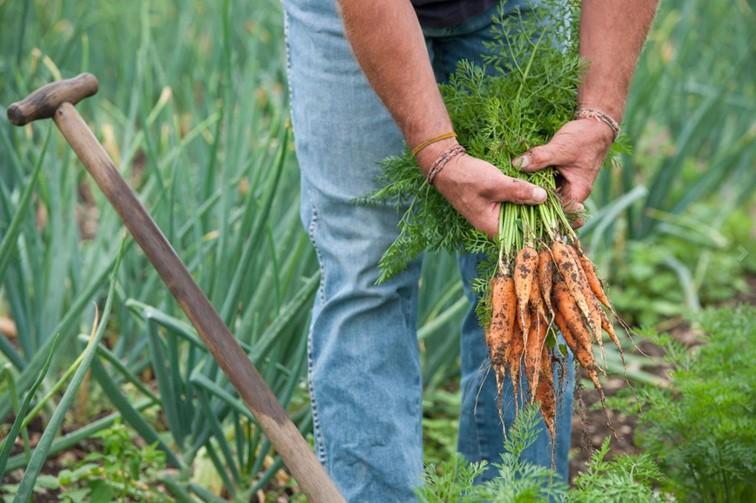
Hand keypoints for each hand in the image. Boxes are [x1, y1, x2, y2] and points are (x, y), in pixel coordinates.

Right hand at [418, 140, 547, 238]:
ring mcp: (493, 214)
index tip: (560, 215)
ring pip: (520, 212)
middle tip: (563, 203)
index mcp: (493, 226)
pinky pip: (513, 204)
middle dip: (540, 213)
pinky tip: (536, 189)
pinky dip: (523, 197)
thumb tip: (543, 197)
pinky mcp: (494, 203)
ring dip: (533, 203)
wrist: (446, 166)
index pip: (523, 234)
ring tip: (554, 196)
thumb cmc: (467, 177)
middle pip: (524, 223)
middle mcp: (493, 224)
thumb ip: (518, 191)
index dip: (542, 225)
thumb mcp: (495, 183)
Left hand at [513, 119, 613, 227]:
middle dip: (533, 208)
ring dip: (532, 195)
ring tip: (511, 197)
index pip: (560, 215)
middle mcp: (572, 193)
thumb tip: (517, 164)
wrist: (594, 125)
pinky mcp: (559, 177)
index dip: (542, 218)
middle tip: (511, 207)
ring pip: (546, 197)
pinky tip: (519, 182)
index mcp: (577, 192)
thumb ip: (539, 157)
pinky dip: (535, 184)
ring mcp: (565, 185)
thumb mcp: (560, 148)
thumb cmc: (583, 138)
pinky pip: (545, 186)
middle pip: (551, 209)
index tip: (523, 214)